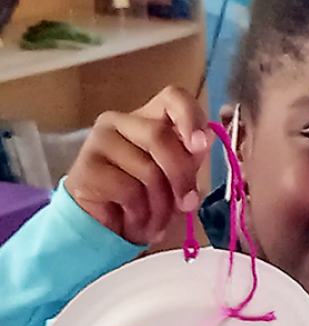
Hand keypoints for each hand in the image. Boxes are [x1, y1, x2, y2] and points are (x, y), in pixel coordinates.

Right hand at [65, 86, 211, 245]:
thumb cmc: (145, 199)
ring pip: (147, 169)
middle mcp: (119, 122)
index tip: (200, 144)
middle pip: (160, 137)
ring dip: (161, 204)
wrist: (102, 228)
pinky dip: (140, 213)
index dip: (190, 116)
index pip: (173, 97)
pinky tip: (133, 219)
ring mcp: (98, 142)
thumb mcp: (177, 178)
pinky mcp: (85, 168)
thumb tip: (207, 137)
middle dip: (180, 177)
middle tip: (187, 204)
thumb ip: (191, 156)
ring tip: (156, 218)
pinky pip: (128, 190)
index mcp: (148, 118)